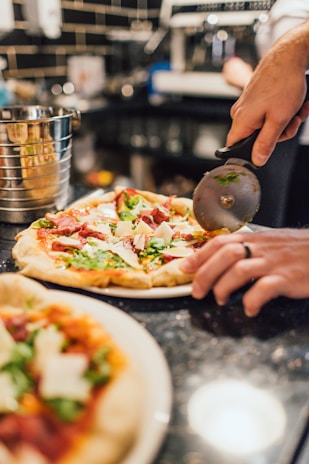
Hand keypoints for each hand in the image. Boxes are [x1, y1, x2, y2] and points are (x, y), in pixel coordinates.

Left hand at [180, 229, 308, 316]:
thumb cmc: (296, 249)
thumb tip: (219, 259)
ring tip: (220, 300)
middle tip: (197, 291)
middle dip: (205, 274)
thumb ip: (247, 248)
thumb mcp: (270, 243)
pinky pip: (265, 288)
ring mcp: (275, 263)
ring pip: (240, 270)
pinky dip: (251, 300)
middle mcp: (262, 248)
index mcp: (255, 238)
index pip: (221, 242)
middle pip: (226, 255)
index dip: (200, 255)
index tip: (185, 268)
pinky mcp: (288, 278)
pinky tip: (248, 309)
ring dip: (224, 286)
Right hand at [226, 19, 308, 165]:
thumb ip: (266, 143)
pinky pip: (269, 112)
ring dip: (286, 120)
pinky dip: (285, 110)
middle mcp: (240, 112)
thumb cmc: (283, 82)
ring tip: (297, 109)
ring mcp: (249, 104)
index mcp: (241, 120)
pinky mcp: (257, 97)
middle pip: (256, 137)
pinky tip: (295, 103)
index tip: (265, 152)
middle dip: (279, 132)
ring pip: (267, 124)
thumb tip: (257, 160)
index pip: (233, 147)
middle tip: (292, 122)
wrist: (289, 55)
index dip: (248, 153)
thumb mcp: (278, 119)